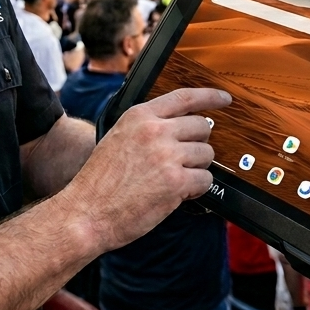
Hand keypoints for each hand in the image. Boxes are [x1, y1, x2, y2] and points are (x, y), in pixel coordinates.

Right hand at [60, 88, 230, 251]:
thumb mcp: (118, 138)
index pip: (184, 97)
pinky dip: (196, 190)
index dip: (210, 96)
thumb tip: (180, 128)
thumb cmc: (99, 182)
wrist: (85, 213)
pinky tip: (177, 194)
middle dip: (198, 144)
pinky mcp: (176, 181)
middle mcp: (155, 131)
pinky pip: (205, 180)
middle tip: (183, 160)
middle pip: (202, 127)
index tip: (224, 98)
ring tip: (173, 180)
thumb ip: (146, 128)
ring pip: (206, 154)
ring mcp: (167, 155)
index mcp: (139, 117)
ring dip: (196, 168)